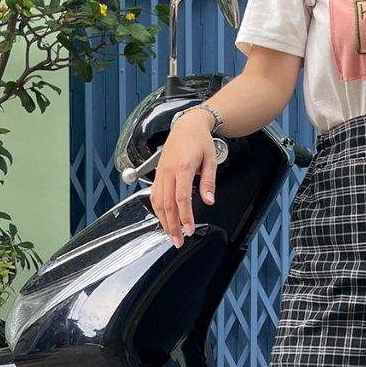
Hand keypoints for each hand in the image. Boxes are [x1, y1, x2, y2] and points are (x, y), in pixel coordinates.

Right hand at [150, 107, 218, 247]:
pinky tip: (163, 220)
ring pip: (158, 202)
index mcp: (182, 167)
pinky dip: (158, 210)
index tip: (189, 230)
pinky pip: (154, 195)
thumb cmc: (199, 140)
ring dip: (163, 221)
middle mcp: (168, 171)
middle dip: (172, 226)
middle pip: (167, 204)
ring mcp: (160, 172)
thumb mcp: (211, 160)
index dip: (185, 217)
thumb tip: (208, 200)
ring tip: (171, 235)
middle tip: (178, 241)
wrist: (187, 125)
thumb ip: (209, 182)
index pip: (181, 198)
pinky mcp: (157, 173)